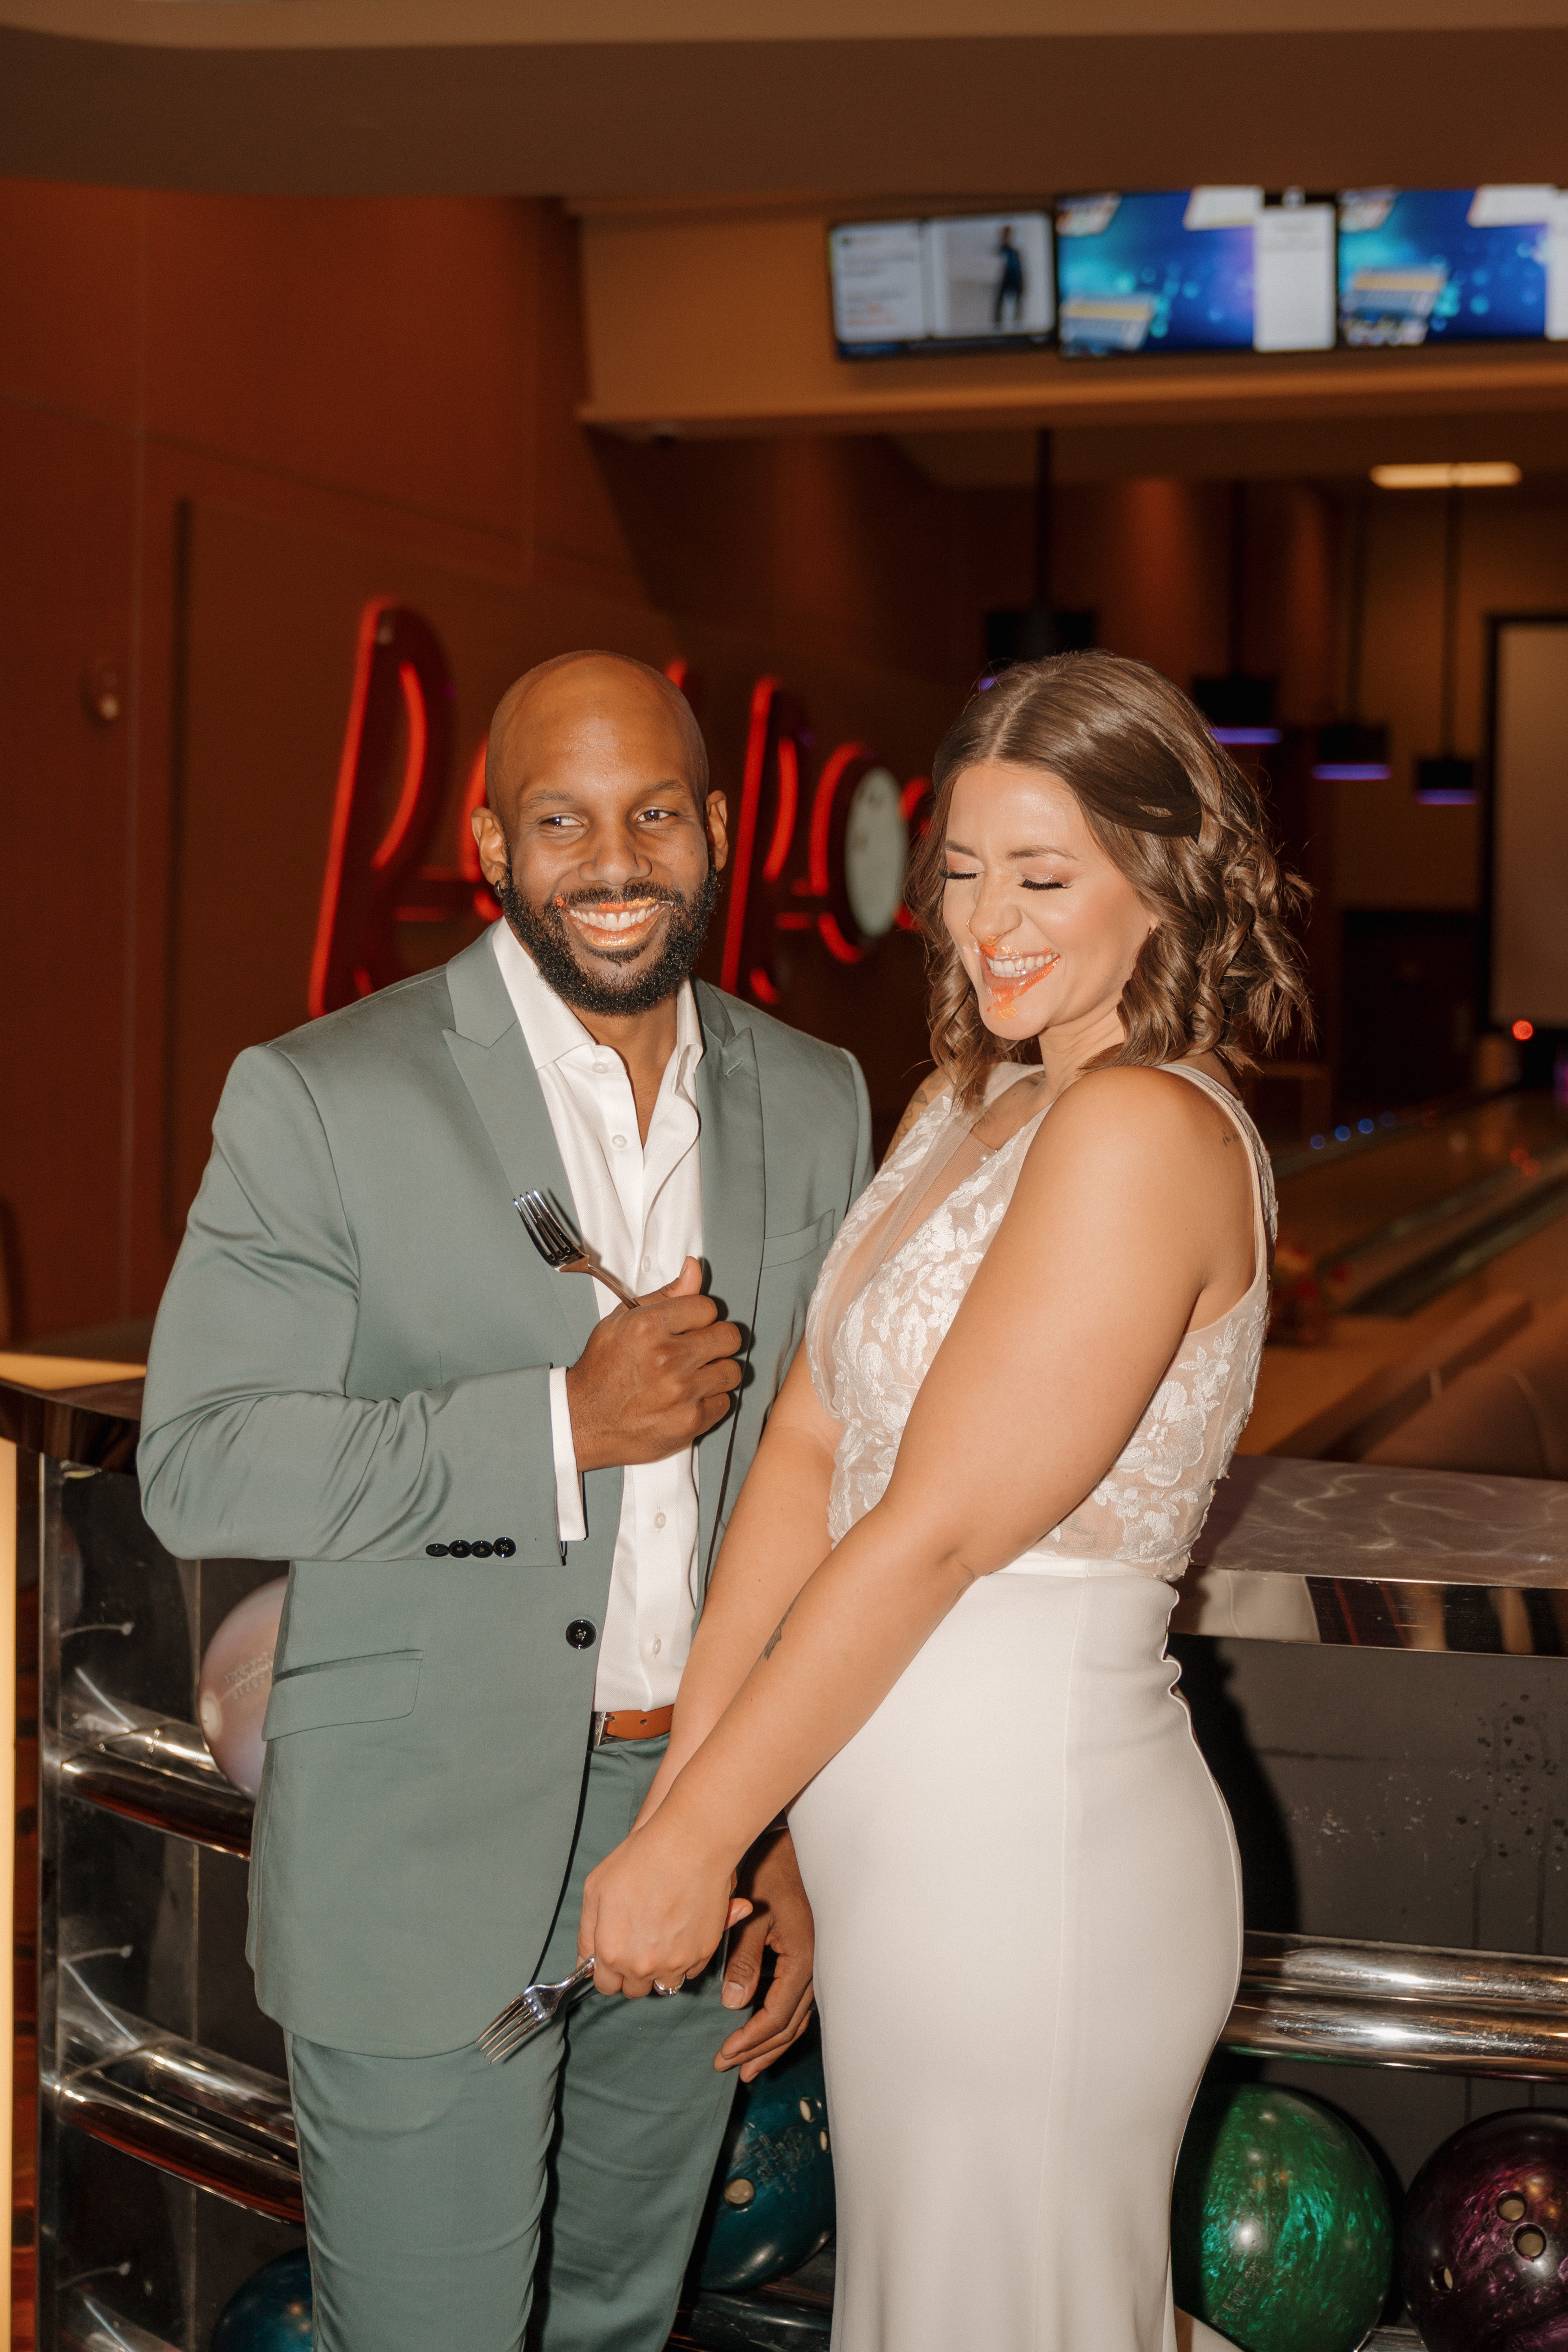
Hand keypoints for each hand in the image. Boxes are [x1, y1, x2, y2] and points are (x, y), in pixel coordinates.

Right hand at [565, 1258, 742, 1470]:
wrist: (585, 1420)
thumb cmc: (603, 1369)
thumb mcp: (623, 1321)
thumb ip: (665, 1294)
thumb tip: (694, 1268)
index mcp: (648, 1326)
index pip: (707, 1307)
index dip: (700, 1317)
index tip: (690, 1327)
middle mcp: (667, 1358)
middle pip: (729, 1336)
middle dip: (716, 1341)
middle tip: (699, 1349)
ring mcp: (681, 1392)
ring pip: (732, 1370)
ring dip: (717, 1372)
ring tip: (695, 1375)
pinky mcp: (691, 1422)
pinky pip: (725, 1403)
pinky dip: (710, 1401)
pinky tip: (690, 1398)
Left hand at [579, 1810, 751, 1997]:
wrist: (688, 1844)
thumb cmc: (639, 1860)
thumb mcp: (595, 1890)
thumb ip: (588, 1932)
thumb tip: (586, 1960)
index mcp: (612, 1953)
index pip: (606, 1986)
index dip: (609, 1971)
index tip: (615, 1957)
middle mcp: (642, 1965)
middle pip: (635, 1989)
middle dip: (634, 1972)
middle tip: (640, 1942)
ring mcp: (675, 1962)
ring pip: (665, 1983)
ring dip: (662, 1968)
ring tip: (662, 1936)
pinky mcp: (702, 1953)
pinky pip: (691, 1970)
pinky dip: (686, 1957)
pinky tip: (682, 1929)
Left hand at [716, 1828, 814, 2080]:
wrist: (792, 1839)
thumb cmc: (769, 1870)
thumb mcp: (752, 1914)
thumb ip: (745, 1960)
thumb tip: (734, 2006)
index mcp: (803, 1957)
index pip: (777, 2016)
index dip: (750, 2041)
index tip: (723, 2056)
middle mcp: (816, 1965)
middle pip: (790, 2024)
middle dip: (759, 2050)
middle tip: (729, 2069)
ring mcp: (817, 1961)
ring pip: (797, 2015)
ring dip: (771, 2041)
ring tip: (747, 2064)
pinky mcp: (808, 1954)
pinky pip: (797, 1998)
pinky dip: (779, 2019)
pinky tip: (763, 2027)